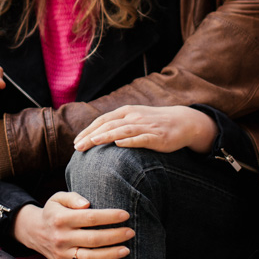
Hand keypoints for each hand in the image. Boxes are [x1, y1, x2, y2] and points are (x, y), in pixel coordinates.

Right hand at [13, 192, 133, 258]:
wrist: (34, 231)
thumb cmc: (54, 212)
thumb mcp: (58, 198)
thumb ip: (72, 197)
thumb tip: (87, 204)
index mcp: (61, 219)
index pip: (90, 218)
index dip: (110, 216)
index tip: (126, 215)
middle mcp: (61, 237)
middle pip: (93, 239)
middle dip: (115, 236)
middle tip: (131, 232)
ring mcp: (61, 253)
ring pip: (89, 257)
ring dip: (110, 255)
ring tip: (127, 250)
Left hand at [73, 105, 216, 153]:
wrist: (182, 121)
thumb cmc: (154, 122)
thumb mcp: (134, 118)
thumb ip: (118, 124)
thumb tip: (95, 135)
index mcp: (126, 112)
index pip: (103, 120)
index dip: (88, 130)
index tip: (76, 142)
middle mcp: (134, 117)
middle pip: (109, 125)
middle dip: (91, 136)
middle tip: (78, 147)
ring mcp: (146, 126)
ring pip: (122, 130)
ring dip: (106, 136)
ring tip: (93, 142)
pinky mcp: (158, 137)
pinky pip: (142, 138)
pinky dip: (130, 141)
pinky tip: (119, 144)